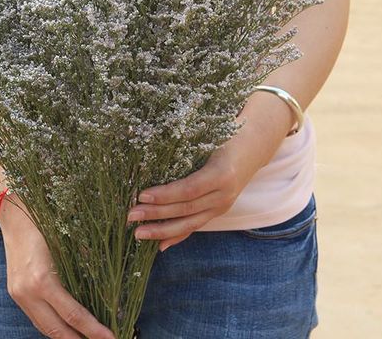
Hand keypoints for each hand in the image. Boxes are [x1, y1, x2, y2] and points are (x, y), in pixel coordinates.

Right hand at [0, 194, 114, 338]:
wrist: (12, 214)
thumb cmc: (43, 222)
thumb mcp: (67, 241)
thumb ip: (84, 262)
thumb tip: (106, 283)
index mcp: (42, 279)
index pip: (72, 314)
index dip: (92, 329)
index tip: (110, 337)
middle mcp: (27, 292)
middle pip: (56, 330)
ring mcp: (18, 294)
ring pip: (44, 327)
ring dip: (65, 336)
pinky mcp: (14, 292)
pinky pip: (36, 317)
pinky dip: (52, 325)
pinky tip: (66, 327)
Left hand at [126, 125, 265, 251]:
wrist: (251, 149)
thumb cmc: (224, 136)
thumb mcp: (208, 138)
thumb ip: (185, 149)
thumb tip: (148, 153)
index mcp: (221, 173)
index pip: (189, 189)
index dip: (165, 194)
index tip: (141, 195)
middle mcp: (224, 194)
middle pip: (185, 209)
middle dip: (156, 214)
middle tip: (130, 216)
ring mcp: (222, 206)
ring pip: (190, 223)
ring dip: (162, 230)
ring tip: (138, 233)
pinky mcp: (218, 212)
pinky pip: (195, 226)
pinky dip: (177, 236)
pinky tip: (160, 245)